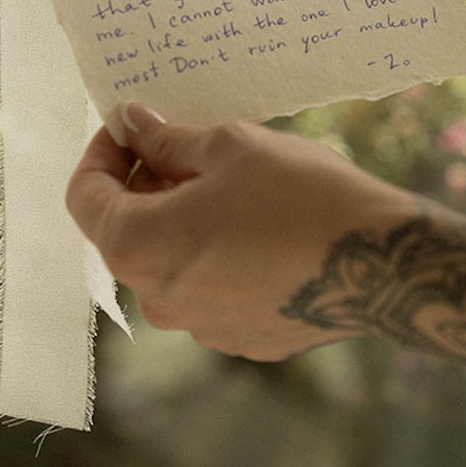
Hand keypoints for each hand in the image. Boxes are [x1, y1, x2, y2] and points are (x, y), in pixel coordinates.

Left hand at [66, 104, 421, 360]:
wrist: (382, 264)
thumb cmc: (300, 196)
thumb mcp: (229, 147)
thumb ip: (168, 141)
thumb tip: (133, 125)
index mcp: (137, 247)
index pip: (83, 196)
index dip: (102, 152)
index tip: (133, 127)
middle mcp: (157, 299)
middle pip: (128, 233)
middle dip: (148, 186)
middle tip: (188, 147)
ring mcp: (200, 329)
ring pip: (174, 264)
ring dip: (187, 223)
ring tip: (235, 186)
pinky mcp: (243, 341)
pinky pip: (214, 291)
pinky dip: (222, 257)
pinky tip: (265, 229)